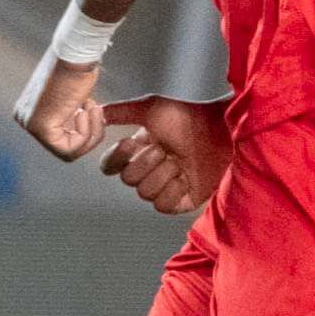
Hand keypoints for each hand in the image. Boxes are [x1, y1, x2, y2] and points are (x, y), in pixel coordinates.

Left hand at [12, 51, 104, 160]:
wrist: (76, 52)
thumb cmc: (78, 66)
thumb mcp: (71, 93)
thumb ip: (70, 112)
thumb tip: (78, 125)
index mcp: (29, 111)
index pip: (60, 138)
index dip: (84, 128)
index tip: (90, 105)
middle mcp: (24, 119)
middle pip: (64, 146)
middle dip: (88, 132)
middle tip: (93, 107)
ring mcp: (29, 125)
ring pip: (69, 152)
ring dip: (91, 133)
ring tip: (92, 107)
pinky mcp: (40, 128)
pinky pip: (69, 150)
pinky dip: (86, 134)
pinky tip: (86, 109)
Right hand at [97, 95, 230, 216]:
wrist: (218, 124)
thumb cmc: (187, 114)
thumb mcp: (148, 109)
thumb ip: (119, 112)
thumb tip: (97, 112)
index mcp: (139, 151)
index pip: (111, 167)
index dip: (117, 159)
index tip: (129, 144)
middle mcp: (151, 169)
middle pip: (128, 181)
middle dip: (146, 163)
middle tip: (165, 149)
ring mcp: (168, 185)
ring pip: (145, 194)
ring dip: (162, 175)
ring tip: (179, 161)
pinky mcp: (185, 199)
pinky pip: (164, 206)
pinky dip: (172, 192)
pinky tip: (183, 177)